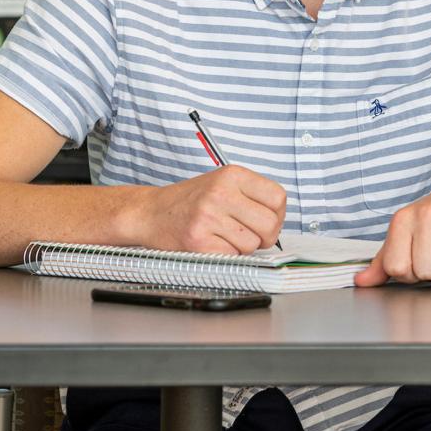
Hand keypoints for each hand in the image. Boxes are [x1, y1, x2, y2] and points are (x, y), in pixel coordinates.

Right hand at [128, 164, 285, 254]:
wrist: (151, 212)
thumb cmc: (191, 201)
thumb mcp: (223, 183)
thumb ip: (252, 195)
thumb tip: (279, 219)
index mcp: (233, 174)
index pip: (278, 197)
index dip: (278, 215)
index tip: (268, 220)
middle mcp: (222, 192)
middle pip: (269, 224)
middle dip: (265, 236)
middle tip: (250, 235)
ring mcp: (209, 216)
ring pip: (252, 244)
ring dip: (243, 247)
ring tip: (225, 236)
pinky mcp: (198, 240)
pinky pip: (232, 256)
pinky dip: (227, 255)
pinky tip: (213, 243)